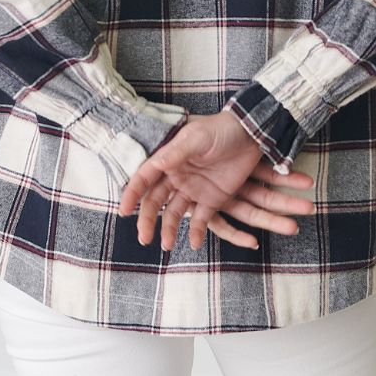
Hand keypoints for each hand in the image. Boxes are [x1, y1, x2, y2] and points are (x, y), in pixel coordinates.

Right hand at [117, 112, 315, 251]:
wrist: (251, 134)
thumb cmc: (220, 130)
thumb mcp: (198, 137)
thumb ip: (178, 152)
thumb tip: (157, 164)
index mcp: (169, 160)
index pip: (144, 178)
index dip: (133, 194)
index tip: (124, 211)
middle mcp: (177, 177)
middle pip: (155, 201)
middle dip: (147, 219)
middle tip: (144, 238)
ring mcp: (193, 190)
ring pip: (174, 214)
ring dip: (168, 229)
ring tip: (167, 245)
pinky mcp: (212, 200)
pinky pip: (201, 220)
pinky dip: (197, 232)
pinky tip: (195, 243)